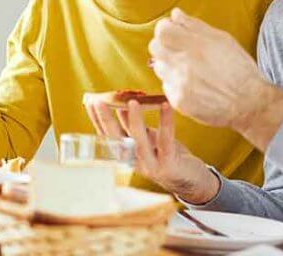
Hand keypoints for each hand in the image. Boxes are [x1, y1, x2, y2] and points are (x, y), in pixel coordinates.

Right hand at [85, 99, 220, 203]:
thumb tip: (123, 105)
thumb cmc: (168, 156)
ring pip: (140, 142)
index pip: (107, 137)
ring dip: (134, 121)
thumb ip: (134, 127)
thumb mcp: (149, 140)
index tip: (90, 102)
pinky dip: (165, 122)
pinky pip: (166, 141)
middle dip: (107, 121)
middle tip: (100, 101)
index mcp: (129, 155)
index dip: (98, 120)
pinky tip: (165, 106)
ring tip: (132, 101)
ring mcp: (152, 165)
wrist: (192, 182)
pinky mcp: (169, 164)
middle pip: (117, 141)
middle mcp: (136, 162)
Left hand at [148, 8, 282, 148]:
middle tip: (177, 49)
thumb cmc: (239, 69)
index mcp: (195, 45)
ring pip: (159, 67)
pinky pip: (166, 86)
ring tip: (187, 69)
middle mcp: (184, 64)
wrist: (249, 102)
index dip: (165, 29)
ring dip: (169, 65)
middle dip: (164, 45)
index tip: (172, 31)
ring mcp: (180, 83)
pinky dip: (175, 83)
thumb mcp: (222, 39)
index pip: (162, 30)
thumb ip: (195, 26)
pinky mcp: (179, 100)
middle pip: (155, 47)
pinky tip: (191, 84)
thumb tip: (175, 15)